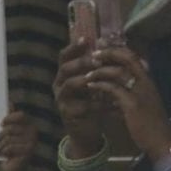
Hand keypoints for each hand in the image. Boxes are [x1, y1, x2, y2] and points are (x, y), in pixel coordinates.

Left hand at [0, 110, 36, 170]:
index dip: (9, 119)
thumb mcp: (9, 133)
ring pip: (8, 139)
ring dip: (0, 146)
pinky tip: (4, 156)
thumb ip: (11, 119)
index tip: (2, 124)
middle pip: (11, 128)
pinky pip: (10, 147)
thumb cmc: (10, 150)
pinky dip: (3, 152)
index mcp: (30, 126)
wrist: (14, 170)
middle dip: (0, 136)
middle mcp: (34, 133)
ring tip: (1, 150)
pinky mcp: (28, 153)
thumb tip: (11, 102)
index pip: (21, 115)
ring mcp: (32, 143)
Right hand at [53, 39, 106, 158]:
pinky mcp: (68, 114)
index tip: (86, 39)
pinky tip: (111, 101)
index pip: (64, 57)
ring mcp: (61, 100)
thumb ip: (95, 68)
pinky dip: (97, 103)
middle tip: (97, 60)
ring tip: (99, 77)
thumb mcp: (91, 84)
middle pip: (65, 69)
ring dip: (84, 80)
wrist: (86, 131)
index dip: (73, 47)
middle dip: (81, 63)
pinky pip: (82, 106)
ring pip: (69, 85)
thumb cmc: (90, 103)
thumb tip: (106, 43)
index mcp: (64, 75)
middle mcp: (59, 85)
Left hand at [85, 48, 170, 162]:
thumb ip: (130, 93)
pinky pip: (113, 89)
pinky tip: (91, 87)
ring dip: (100, 71)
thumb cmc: (151, 126)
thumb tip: (113, 87)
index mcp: (149, 81)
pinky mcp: (133, 104)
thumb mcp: (143, 104)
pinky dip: (100, 86)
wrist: (162, 143)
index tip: (103, 47)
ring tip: (87, 74)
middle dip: (109, 53)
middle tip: (93, 54)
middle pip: (128, 58)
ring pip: (118, 72)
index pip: (134, 57)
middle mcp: (146, 83)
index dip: (118, 50)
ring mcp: (141, 92)